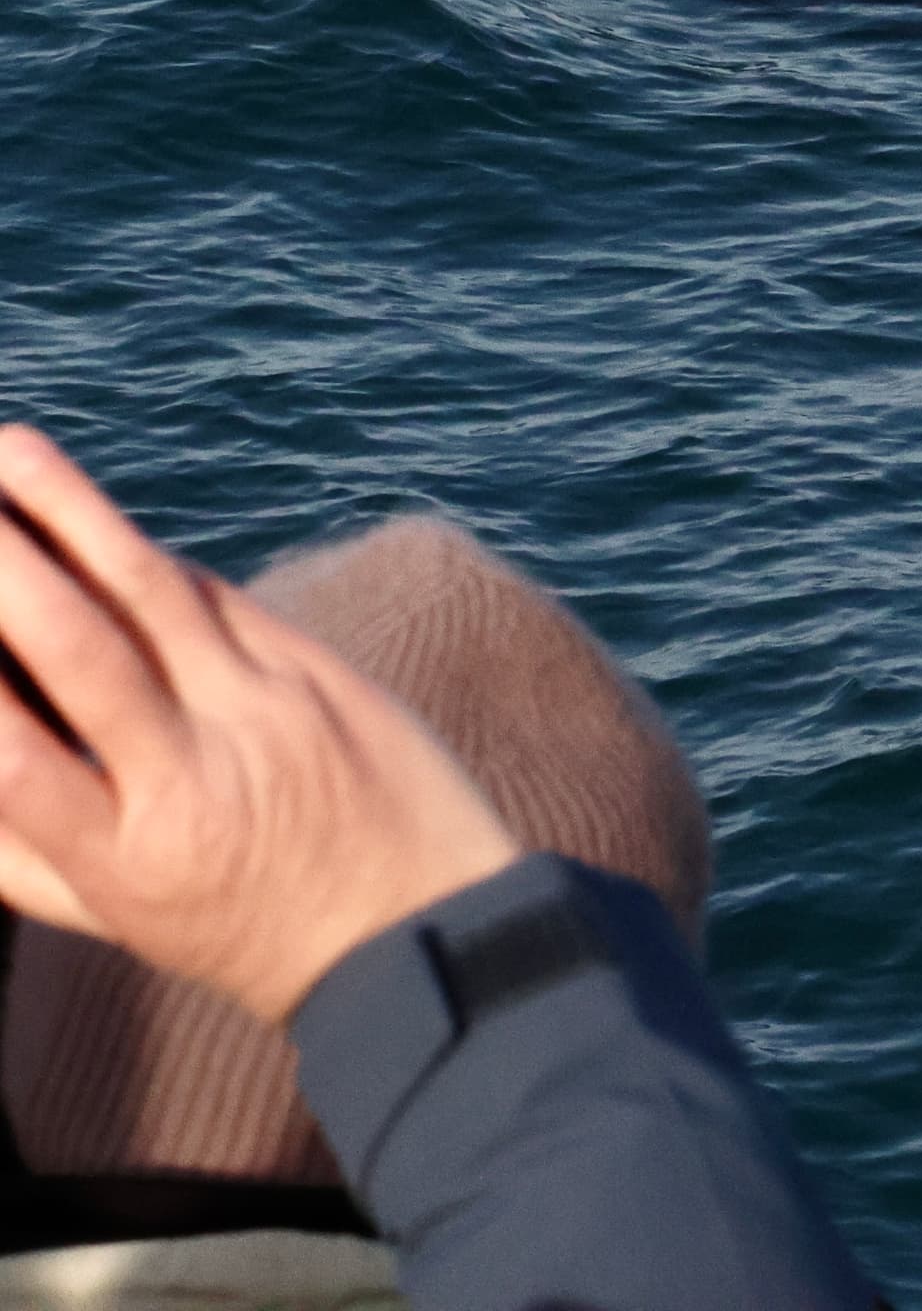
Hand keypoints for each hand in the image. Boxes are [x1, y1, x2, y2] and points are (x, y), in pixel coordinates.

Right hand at [0, 427, 521, 1023]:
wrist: (423, 928)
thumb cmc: (240, 926)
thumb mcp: (115, 918)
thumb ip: (15, 849)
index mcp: (126, 858)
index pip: (12, 761)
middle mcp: (195, 777)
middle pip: (81, 653)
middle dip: (4, 566)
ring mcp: (268, 711)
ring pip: (156, 593)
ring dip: (74, 511)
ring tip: (9, 449)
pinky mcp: (322, 670)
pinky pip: (219, 596)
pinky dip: (144, 552)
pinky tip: (87, 511)